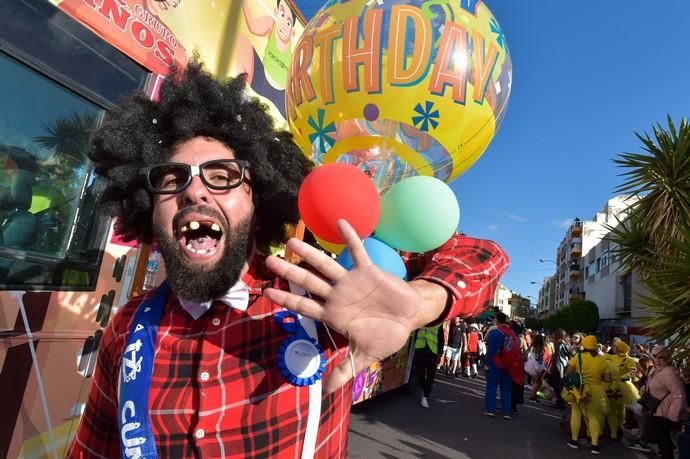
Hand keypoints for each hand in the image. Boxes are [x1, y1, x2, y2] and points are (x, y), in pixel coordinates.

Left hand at [264, 219, 422, 393]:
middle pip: (308, 282)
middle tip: (269, 261)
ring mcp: (351, 282)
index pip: (304, 306)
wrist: (409, 318)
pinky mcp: (368, 271)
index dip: (286, 299)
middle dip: (289, 272)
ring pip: (326, 265)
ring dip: (310, 253)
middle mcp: (337, 295)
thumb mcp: (364, 357)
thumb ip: (344, 370)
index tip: (266, 292)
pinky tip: (339, 222)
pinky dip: (349, 238)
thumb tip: (327, 393)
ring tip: (291, 241)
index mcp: (333, 314)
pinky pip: (357, 252)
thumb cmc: (385, 335)